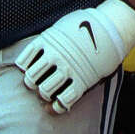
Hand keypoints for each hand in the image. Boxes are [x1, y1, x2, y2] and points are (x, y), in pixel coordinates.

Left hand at [16, 0, 134, 114]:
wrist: (111, 28)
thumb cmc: (85, 27)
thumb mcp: (61, 27)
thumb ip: (49, 39)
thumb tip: (39, 52)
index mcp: (47, 41)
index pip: (24, 60)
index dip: (23, 67)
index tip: (27, 68)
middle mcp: (55, 56)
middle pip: (32, 77)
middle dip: (31, 82)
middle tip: (35, 82)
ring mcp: (68, 69)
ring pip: (45, 90)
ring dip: (44, 93)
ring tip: (47, 91)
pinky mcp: (82, 81)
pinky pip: (64, 100)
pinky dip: (58, 106)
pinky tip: (58, 103)